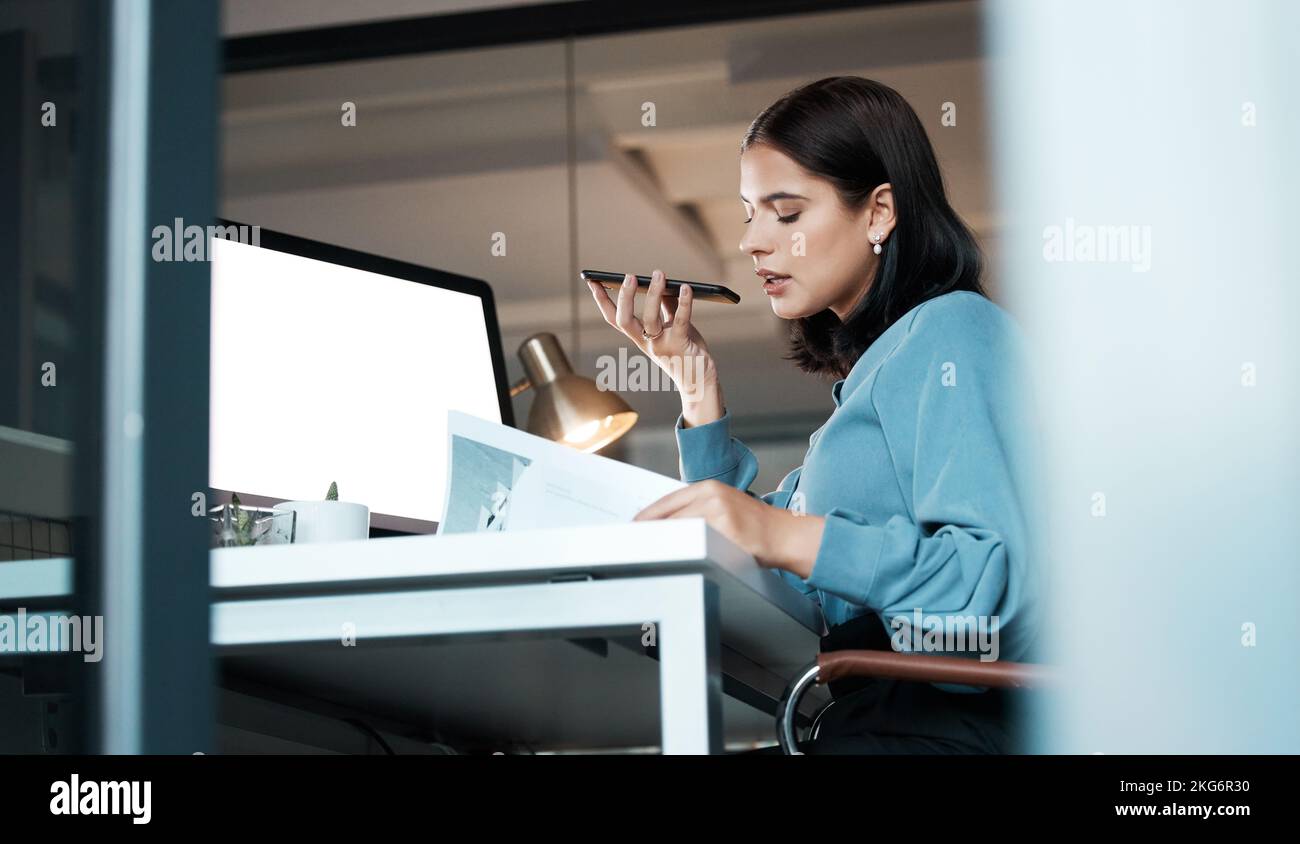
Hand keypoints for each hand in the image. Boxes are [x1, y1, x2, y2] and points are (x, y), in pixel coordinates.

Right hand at [587, 270, 719, 406]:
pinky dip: (684, 303)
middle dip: (624, 298)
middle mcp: (646, 342)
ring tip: (659, 274)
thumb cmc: (686, 352)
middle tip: (629, 276)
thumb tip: (662, 283)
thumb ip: (667, 307)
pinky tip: (686, 288)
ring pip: (650, 319)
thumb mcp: (672, 328)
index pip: (614, 319)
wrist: (699, 382)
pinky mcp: (679, 345)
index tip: (592, 282)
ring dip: (653, 294)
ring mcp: (661, 345)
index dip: (602, 301)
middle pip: (624, 320)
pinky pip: (679, 321)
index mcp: (640, 337)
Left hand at [633, 479, 824, 576]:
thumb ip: (695, 510)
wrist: (784, 535)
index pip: (664, 502)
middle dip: (650, 533)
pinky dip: (682, 552)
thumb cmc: (753, 526)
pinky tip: (676, 559)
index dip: (645, 518)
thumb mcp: (723, 507)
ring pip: (677, 530)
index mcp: (707, 487)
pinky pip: (694, 543)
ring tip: (653, 555)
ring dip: (663, 544)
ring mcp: (717, 512)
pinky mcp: (724, 530)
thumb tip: (663, 525)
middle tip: (636, 547)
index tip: (632, 530)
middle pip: (666, 516)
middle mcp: (710, 495)